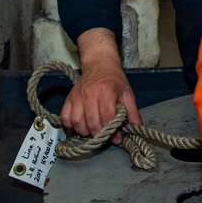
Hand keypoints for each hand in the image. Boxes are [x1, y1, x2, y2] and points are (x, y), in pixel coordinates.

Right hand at [60, 28, 140, 144]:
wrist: (99, 64)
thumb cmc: (115, 79)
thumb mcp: (127, 93)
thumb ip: (132, 111)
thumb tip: (137, 127)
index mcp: (106, 91)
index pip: (107, 116)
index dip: (113, 131)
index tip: (117, 138)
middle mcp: (89, 94)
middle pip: (92, 122)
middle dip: (100, 134)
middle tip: (106, 138)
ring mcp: (77, 96)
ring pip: (77, 122)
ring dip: (85, 132)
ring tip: (94, 132)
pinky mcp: (69, 98)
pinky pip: (65, 117)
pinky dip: (71, 125)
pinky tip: (81, 126)